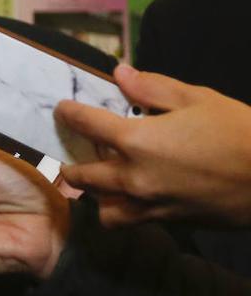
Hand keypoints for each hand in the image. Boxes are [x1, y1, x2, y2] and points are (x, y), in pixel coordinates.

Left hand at [58, 64, 250, 226]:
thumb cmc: (240, 132)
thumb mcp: (197, 99)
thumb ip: (152, 87)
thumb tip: (120, 73)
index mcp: (137, 141)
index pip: (85, 124)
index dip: (69, 113)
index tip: (63, 109)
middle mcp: (134, 177)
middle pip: (81, 175)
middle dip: (71, 161)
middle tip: (75, 149)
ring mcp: (150, 204)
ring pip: (101, 207)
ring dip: (94, 194)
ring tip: (101, 178)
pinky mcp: (168, 222)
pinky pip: (130, 220)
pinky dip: (121, 210)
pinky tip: (131, 195)